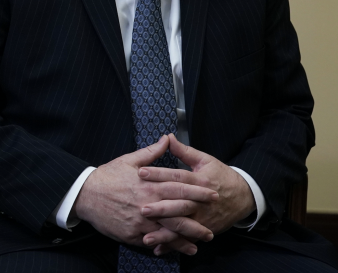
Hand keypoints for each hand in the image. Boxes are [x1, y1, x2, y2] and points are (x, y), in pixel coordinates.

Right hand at [73, 135, 217, 254]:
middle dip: (199, 219)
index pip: (181, 187)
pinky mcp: (133, 234)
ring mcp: (142, 221)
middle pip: (180, 213)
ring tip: (201, 241)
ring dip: (187, 238)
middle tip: (213, 224)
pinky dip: (167, 245)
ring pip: (170, 231)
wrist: (85, 194)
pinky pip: (154, 240)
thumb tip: (167, 139)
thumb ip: (151, 152)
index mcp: (150, 184)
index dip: (199, 191)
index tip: (213, 194)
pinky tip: (178, 248)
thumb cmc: (107, 176)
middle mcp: (149, 204)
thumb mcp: (129, 160)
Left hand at [139, 134, 255, 253]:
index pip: (177, 177)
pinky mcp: (204, 229)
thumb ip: (184, 151)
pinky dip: (173, 245)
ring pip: (182, 226)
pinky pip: (187, 239)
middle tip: (142, 208)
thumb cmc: (221, 175)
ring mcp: (203, 218)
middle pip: (179, 204)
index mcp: (200, 180)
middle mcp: (201, 201)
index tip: (141, 172)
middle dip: (161, 207)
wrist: (244, 196)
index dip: (159, 174)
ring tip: (146, 236)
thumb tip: (168, 137)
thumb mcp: (205, 160)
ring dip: (165, 233)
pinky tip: (158, 249)